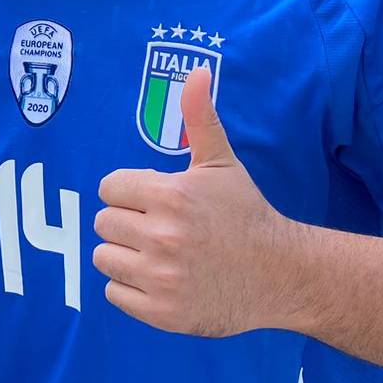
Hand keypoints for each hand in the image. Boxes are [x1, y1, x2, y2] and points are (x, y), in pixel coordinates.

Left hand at [92, 66, 311, 337]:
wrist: (280, 274)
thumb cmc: (245, 214)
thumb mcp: (222, 164)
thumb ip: (199, 118)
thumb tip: (195, 70)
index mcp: (170, 195)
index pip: (109, 188)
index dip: (129, 192)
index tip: (154, 201)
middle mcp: (162, 236)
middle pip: (102, 223)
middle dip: (126, 223)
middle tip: (159, 229)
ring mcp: (160, 277)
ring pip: (104, 258)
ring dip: (124, 256)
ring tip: (158, 255)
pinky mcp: (161, 312)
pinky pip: (114, 294)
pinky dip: (131, 289)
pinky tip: (161, 280)